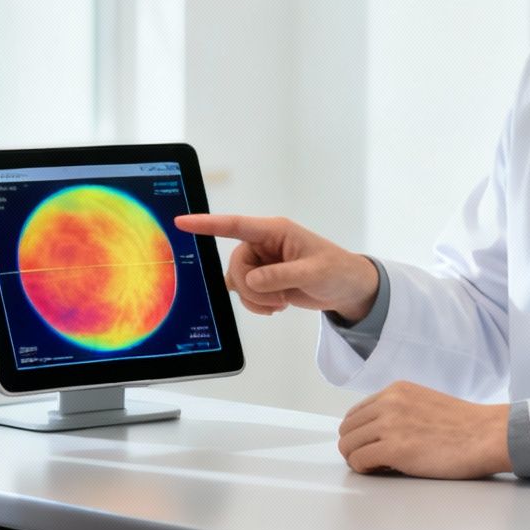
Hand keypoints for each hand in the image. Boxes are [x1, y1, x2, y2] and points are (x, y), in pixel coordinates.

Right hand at [174, 213, 380, 320]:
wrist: (347, 288)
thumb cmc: (336, 270)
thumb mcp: (312, 273)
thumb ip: (280, 276)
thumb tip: (251, 282)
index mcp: (275, 231)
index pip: (235, 225)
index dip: (207, 224)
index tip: (182, 222)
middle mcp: (264, 244)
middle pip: (236, 265)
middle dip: (252, 288)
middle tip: (278, 299)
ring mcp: (262, 262)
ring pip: (238, 282)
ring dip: (256, 299)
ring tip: (282, 302)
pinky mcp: (263, 280)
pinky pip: (243, 293)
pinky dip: (256, 304)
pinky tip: (276, 306)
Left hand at [338, 381, 512, 478]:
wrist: (488, 434)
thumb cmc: (465, 426)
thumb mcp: (424, 403)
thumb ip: (399, 410)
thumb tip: (377, 431)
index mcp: (395, 391)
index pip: (356, 413)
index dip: (359, 434)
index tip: (370, 446)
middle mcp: (388, 403)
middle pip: (347, 429)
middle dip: (355, 447)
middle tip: (371, 460)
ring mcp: (389, 425)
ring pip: (348, 445)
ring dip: (358, 459)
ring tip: (378, 467)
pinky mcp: (394, 448)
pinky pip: (359, 461)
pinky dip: (365, 469)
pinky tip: (381, 471)